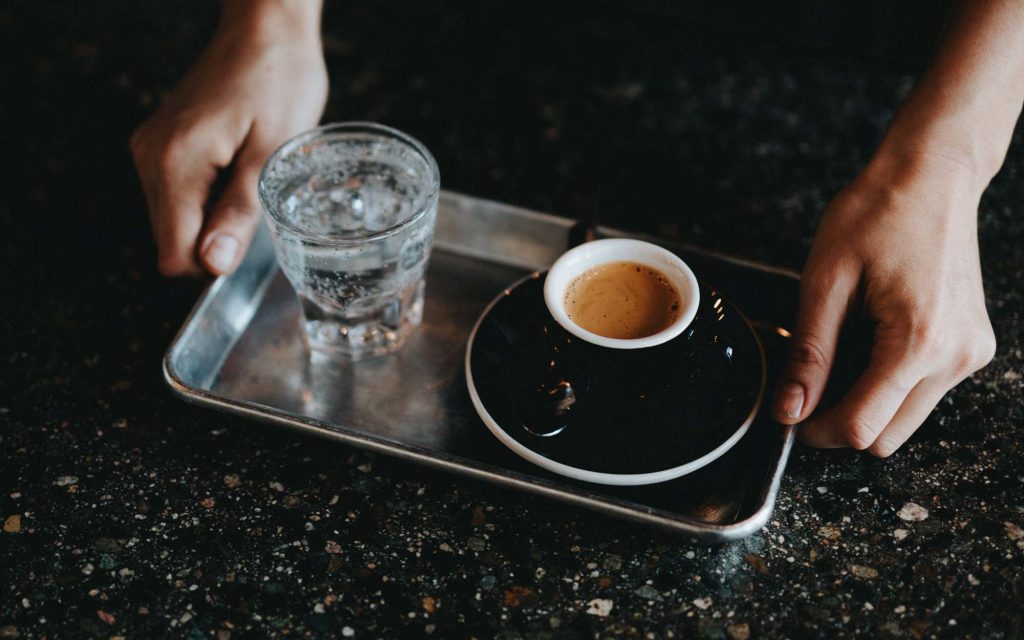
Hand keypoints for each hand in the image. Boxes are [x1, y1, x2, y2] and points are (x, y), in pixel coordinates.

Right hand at [131, 6, 326, 275]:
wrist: (266, 29)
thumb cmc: (279, 80)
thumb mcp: (272, 153)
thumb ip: (240, 212)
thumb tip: (213, 264)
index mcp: (175, 163)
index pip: (174, 253)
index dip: (212, 266)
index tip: (251, 246)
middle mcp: (150, 156)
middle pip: (170, 240)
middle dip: (214, 242)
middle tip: (258, 208)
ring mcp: (151, 148)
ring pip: (173, 220)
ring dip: (212, 219)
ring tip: (250, 183)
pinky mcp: (160, 142)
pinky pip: (177, 194)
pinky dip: (206, 198)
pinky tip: (237, 172)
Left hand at [772, 154, 995, 456]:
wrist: (932, 175)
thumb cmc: (878, 213)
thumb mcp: (825, 281)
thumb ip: (809, 354)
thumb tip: (788, 410)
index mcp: (919, 341)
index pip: (862, 426)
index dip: (815, 431)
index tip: (788, 414)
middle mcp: (955, 357)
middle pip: (887, 437)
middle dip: (840, 422)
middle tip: (807, 385)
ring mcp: (970, 353)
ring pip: (906, 419)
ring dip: (866, 402)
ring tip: (842, 348)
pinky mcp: (972, 345)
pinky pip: (924, 391)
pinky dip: (890, 382)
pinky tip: (870, 340)